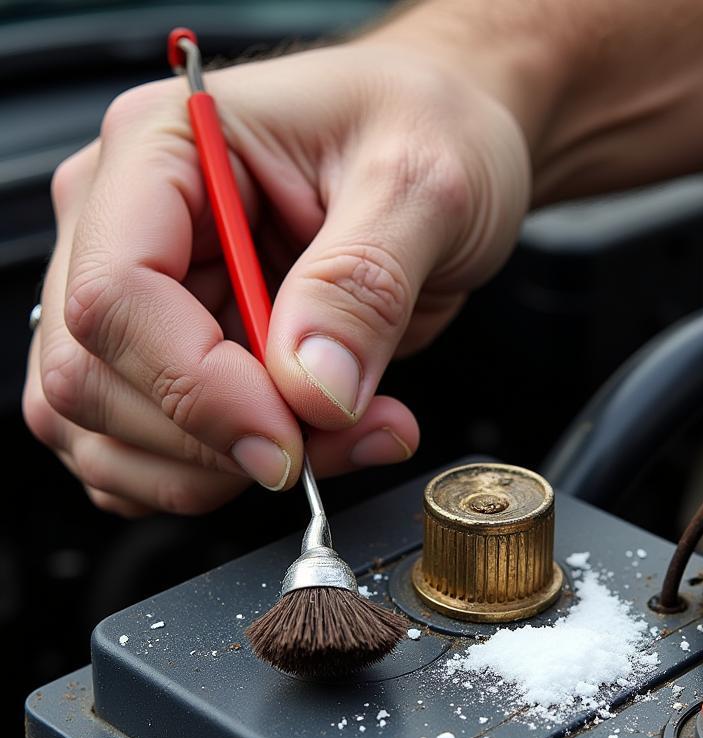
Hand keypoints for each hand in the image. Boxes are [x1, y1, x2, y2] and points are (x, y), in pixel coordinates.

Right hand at [22, 33, 530, 514]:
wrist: (446, 149)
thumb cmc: (426, 129)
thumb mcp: (422, 186)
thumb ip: (363, 284)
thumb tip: (310, 386)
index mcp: (164, 150)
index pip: (119, 295)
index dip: (197, 390)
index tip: (289, 441)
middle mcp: (131, 224)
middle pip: (93, 377)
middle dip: (217, 442)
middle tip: (339, 436)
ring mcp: (148, 299)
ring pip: (105, 433)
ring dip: (219, 473)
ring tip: (343, 437)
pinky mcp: (178, 357)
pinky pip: (145, 453)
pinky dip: (216, 479)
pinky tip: (303, 448)